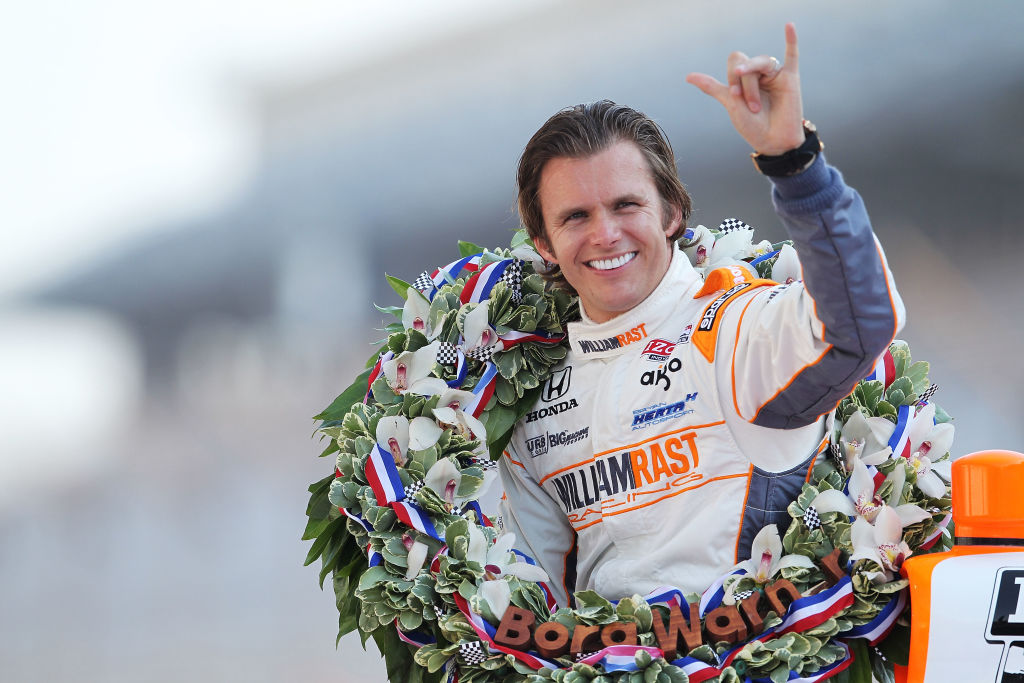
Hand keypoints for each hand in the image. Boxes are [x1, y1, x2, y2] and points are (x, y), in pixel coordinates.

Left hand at [686, 23, 804, 155]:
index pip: (735, 63)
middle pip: (747, 62)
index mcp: (744, 78)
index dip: (732, 77)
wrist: (772, 142)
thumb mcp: (730, 103)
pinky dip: (791, 39)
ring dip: (754, 85)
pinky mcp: (791, 79)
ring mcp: (775, 75)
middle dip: (743, 83)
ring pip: (762, 62)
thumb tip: (688, 76)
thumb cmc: (752, 125)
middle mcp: (759, 74)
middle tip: (749, 105)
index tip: (735, 97)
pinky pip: (792, 54)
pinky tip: (789, 26)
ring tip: (755, 106)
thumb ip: (712, 87)